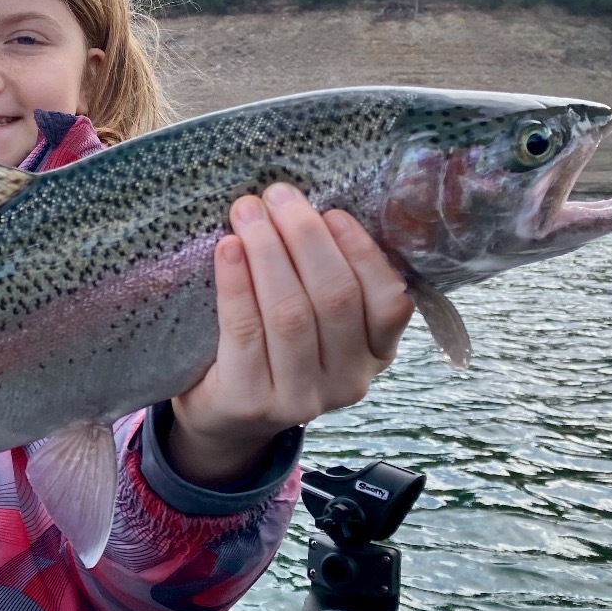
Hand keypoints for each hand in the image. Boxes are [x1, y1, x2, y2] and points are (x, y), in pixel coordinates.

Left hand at [168, 184, 413, 487]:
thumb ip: (327, 277)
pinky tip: (227, 248)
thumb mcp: (319, 322)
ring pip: (290, 314)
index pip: (388, 302)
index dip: (361, 252)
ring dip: (268, 253)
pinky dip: (236, 283)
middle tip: (277, 196)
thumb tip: (312, 206)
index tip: (331, 211)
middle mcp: (348, 381)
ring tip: (248, 212)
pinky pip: (245, 332)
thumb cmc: (273, 348)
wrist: (223, 415)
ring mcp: (301, 399)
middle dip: (305, 238)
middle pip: (334, 299)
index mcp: (376, 353)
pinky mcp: (252, 402)